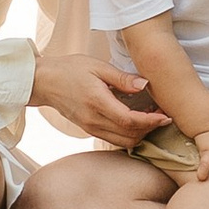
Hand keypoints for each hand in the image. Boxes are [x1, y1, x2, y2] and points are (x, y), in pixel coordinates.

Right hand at [32, 49, 168, 148]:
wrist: (44, 82)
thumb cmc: (70, 69)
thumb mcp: (97, 66)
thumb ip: (122, 78)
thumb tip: (145, 85)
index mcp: (97, 102)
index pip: (130, 121)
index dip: (151, 121)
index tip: (165, 116)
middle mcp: (94, 120)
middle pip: (129, 136)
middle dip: (149, 129)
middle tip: (162, 115)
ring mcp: (90, 128)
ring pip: (123, 141)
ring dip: (140, 134)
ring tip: (151, 118)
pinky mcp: (89, 130)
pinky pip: (114, 138)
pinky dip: (129, 134)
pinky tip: (135, 120)